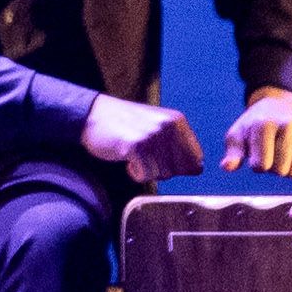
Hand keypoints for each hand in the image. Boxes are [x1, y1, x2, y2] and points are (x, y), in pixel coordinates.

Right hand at [81, 94, 204, 185]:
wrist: (94, 115)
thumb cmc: (126, 126)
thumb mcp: (158, 127)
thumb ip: (177, 145)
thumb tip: (197, 168)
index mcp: (177, 121)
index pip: (195, 160)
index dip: (179, 169)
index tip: (161, 161)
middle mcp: (168, 126)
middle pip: (178, 171)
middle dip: (162, 171)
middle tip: (145, 157)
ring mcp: (152, 135)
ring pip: (162, 175)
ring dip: (147, 171)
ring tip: (134, 155)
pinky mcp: (136, 146)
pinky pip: (145, 175)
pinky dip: (135, 173)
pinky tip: (127, 159)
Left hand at [220, 93, 291, 180]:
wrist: (278, 107)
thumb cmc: (253, 127)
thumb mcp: (237, 136)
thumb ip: (232, 154)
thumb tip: (227, 167)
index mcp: (264, 125)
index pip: (261, 165)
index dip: (257, 166)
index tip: (255, 155)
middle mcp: (287, 125)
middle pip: (280, 170)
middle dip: (272, 169)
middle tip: (270, 154)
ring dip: (286, 171)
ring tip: (281, 154)